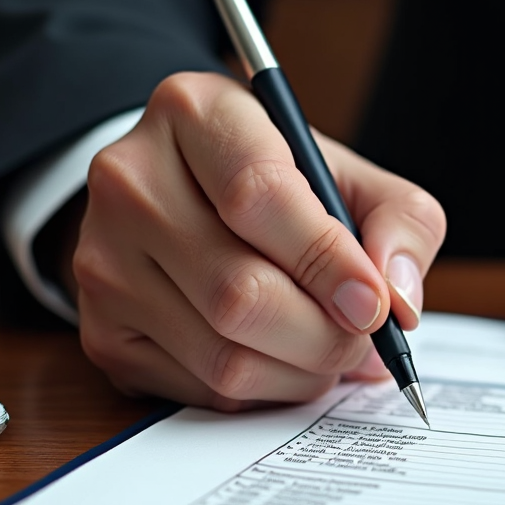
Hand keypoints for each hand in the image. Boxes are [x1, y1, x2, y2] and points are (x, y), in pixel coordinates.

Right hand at [72, 72, 445, 408]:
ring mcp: (103, 260)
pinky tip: (284, 357)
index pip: (260, 196)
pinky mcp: (103, 331)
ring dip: (303, 370)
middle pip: (241, 292)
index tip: (375, 304)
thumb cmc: (282, 186)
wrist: (190, 198)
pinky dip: (266, 389)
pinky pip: (204, 390)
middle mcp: (131, 181)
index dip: (328, 261)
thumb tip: (399, 300)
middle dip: (327, 335)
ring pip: (225, 355)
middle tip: (365, 338)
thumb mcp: (352, 176)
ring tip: (332, 347)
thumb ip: (401, 222)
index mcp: (195, 114)